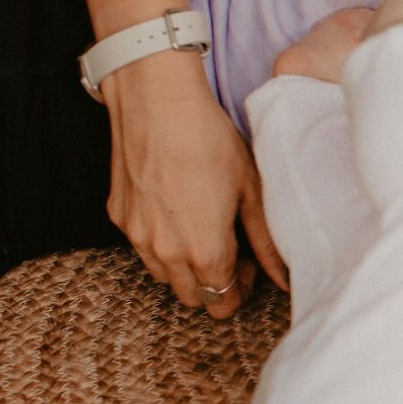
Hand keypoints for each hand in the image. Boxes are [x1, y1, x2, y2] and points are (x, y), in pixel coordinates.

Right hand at [102, 51, 288, 317]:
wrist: (156, 102)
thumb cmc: (210, 142)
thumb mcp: (251, 191)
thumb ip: (267, 242)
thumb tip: (284, 277)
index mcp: (203, 250)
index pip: (222, 301)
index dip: (240, 292)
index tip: (251, 269)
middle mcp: (164, 252)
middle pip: (192, 296)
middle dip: (215, 285)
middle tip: (233, 252)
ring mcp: (136, 236)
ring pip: (164, 276)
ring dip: (186, 268)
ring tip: (206, 233)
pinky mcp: (118, 216)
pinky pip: (142, 247)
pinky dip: (161, 244)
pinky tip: (179, 212)